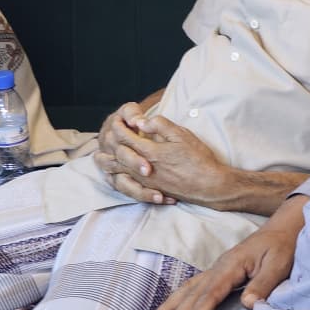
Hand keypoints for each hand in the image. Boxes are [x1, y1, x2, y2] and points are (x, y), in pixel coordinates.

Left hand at [99, 112, 229, 205]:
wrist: (208, 186)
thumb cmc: (198, 159)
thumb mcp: (182, 135)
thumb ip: (161, 125)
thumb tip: (143, 121)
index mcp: (151, 152)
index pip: (126, 137)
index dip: (119, 127)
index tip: (118, 119)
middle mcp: (144, 168)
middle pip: (117, 154)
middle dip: (110, 142)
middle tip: (108, 133)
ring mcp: (145, 181)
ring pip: (118, 172)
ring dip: (108, 161)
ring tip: (102, 154)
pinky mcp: (150, 189)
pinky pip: (125, 184)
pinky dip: (116, 177)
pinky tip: (115, 174)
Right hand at [148, 196, 305, 309]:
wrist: (283, 228)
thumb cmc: (282, 246)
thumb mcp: (278, 265)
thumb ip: (263, 284)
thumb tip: (247, 304)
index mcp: (232, 265)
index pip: (211, 294)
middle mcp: (219, 266)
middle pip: (193, 293)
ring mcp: (218, 268)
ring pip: (189, 288)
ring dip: (171, 306)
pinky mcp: (220, 271)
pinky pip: (195, 285)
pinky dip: (181, 297)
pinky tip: (172, 306)